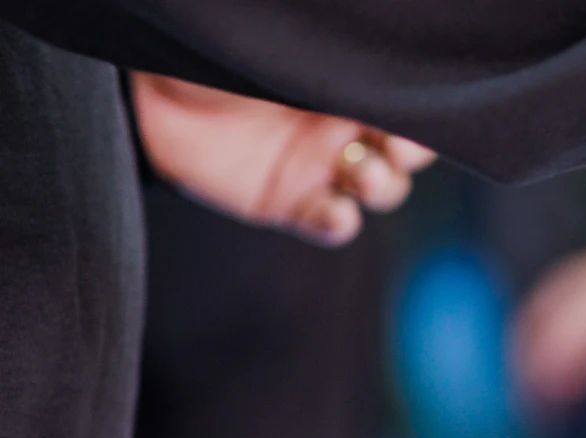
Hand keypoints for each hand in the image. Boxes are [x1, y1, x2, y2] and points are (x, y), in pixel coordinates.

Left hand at [130, 73, 435, 245]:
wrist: (147, 85)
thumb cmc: (219, 50)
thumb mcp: (284, 47)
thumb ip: (333, 58)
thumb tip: (382, 54)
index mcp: (349, 83)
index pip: (406, 105)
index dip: (421, 116)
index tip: (413, 114)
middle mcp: (342, 124)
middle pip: (405, 151)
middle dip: (409, 153)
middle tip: (394, 147)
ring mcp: (319, 166)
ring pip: (380, 189)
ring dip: (381, 186)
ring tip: (361, 175)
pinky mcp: (289, 202)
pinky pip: (330, 223)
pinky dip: (340, 223)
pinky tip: (334, 212)